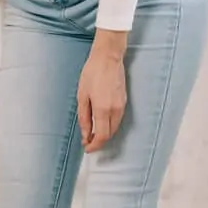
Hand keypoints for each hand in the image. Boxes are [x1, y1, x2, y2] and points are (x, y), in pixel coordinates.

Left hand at [77, 30, 128, 152]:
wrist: (108, 57)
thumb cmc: (92, 74)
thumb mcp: (82, 97)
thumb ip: (84, 118)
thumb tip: (86, 135)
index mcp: (103, 109)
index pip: (102, 136)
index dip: (95, 145)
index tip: (87, 149)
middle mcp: (115, 109)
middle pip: (109, 134)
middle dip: (99, 141)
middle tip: (87, 143)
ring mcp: (122, 105)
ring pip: (114, 127)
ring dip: (104, 134)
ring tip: (91, 134)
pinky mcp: (124, 100)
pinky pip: (117, 119)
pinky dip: (109, 125)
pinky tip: (100, 124)